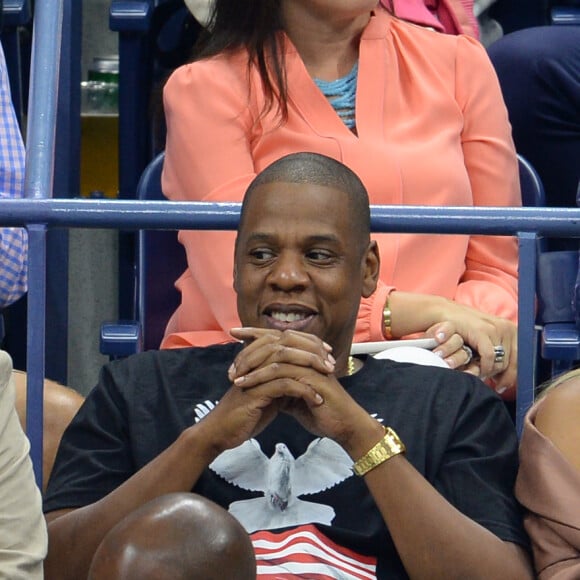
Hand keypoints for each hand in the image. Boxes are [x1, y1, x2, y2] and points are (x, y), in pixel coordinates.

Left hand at [228, 328, 378, 452]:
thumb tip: (262, 383)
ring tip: (233, 378)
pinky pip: (281, 372)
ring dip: (251, 365)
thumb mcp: (294, 396)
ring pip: (275, 354)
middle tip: (230, 363)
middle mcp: (307, 354)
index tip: (234, 333)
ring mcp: (311, 363)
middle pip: (274, 339)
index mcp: (304, 354)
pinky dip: (260, 377)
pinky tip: (247, 385)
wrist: (343, 426)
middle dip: (248, 346)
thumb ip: (280, 385)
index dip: (255, 332)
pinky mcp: (311, 377)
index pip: (277, 336)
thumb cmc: (321, 411)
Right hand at [426, 305, 516, 394]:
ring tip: (478, 373)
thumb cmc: (463, 329)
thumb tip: (506, 377)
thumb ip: (497, 352)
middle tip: (489, 382)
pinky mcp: (483, 331)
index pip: (520, 359)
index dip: (512, 376)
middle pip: (512, 363)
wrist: (443, 314)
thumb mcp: (485, 339)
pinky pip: (489, 358)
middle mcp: (507, 328)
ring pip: (500, 362)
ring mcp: (495, 329)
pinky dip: (483, 367)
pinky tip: (475, 369)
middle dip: (500, 376)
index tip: (502, 386)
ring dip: (489, 372)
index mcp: (511, 329)